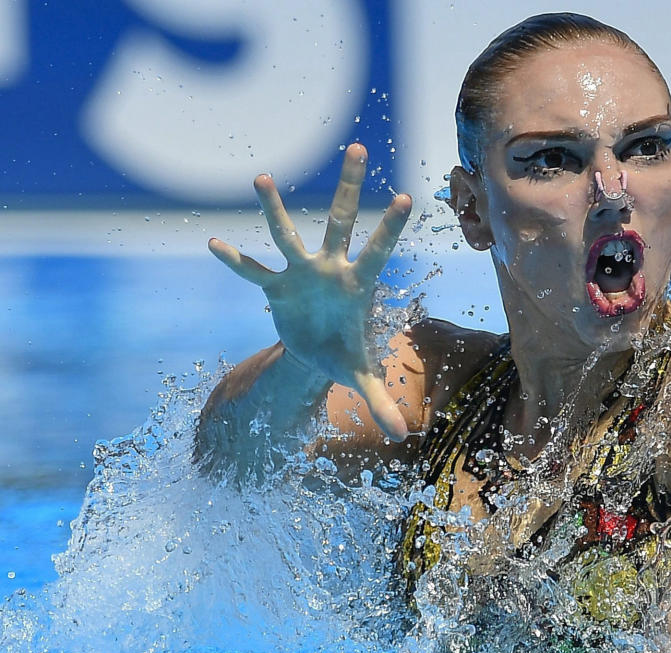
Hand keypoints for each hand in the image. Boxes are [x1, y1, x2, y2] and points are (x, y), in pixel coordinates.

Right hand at [207, 143, 412, 440]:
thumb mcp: (361, 378)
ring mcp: (301, 274)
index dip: (390, 227)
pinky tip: (213, 243)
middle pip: (340, 220)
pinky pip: (252, 272)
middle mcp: (330, 269)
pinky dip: (235, 261)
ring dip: (276, 209)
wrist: (316, 350)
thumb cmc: (344, 354)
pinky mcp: (275, 287)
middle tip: (356, 146)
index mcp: (358, 285)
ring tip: (263, 178)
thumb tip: (402, 437)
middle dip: (347, 187)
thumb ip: (380, 401)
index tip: (406, 196)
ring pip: (288, 234)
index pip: (378, 250)